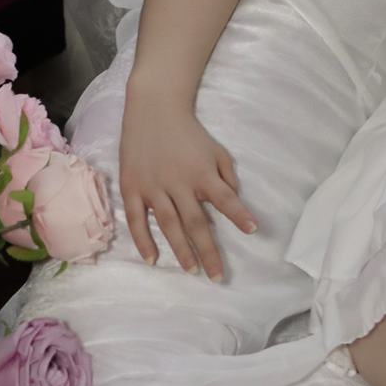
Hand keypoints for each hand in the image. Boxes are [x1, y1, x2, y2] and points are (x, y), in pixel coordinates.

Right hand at [118, 91, 257, 280]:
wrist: (154, 109)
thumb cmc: (190, 133)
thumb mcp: (216, 150)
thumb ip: (227, 175)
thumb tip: (233, 199)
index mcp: (202, 173)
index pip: (225, 198)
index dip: (239, 215)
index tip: (253, 230)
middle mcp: (179, 183)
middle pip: (196, 222)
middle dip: (208, 251)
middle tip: (217, 276)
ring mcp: (153, 187)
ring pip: (169, 225)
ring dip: (181, 251)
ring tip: (192, 271)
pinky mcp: (132, 188)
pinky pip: (138, 220)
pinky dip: (144, 241)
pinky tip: (153, 259)